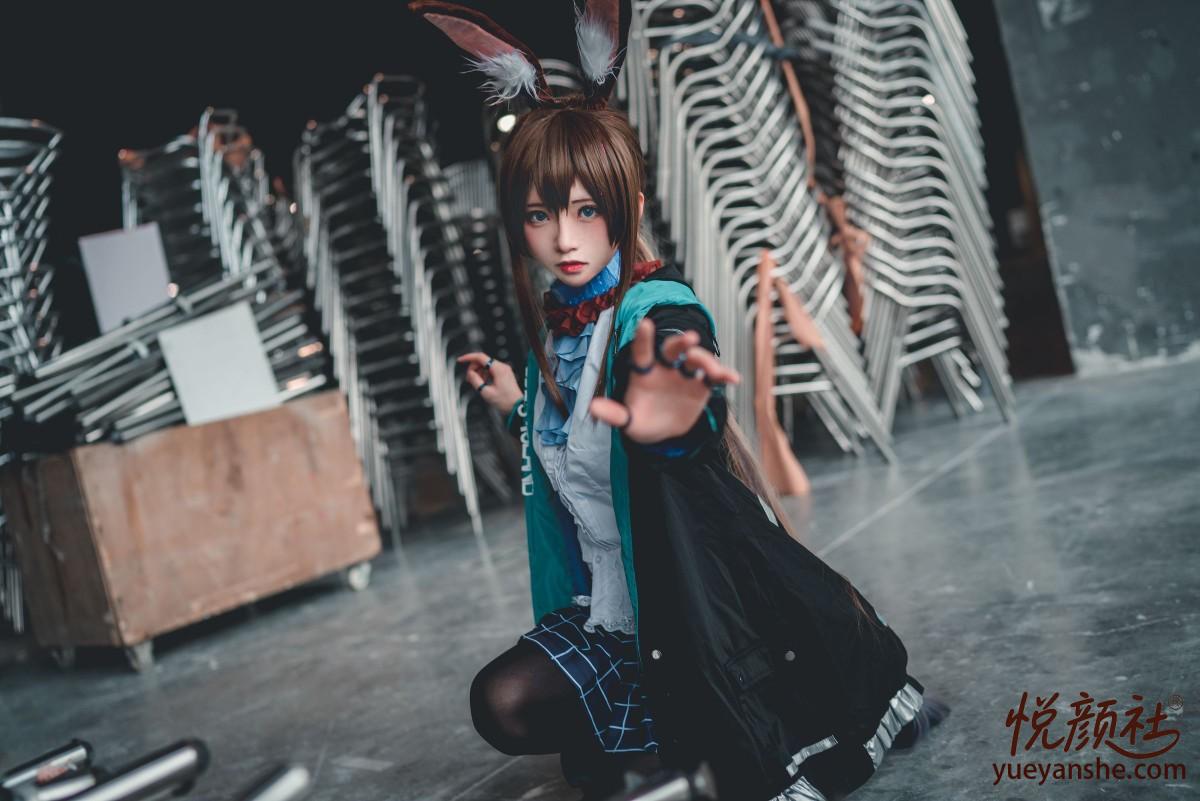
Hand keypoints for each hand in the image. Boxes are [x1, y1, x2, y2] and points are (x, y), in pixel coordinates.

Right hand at [458, 353, 522, 413]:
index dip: (468, 358)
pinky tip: (484, 383)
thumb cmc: (505, 402)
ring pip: (486, 366)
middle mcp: (502, 367)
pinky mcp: (505, 374)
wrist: (517, 408)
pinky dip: (485, 375)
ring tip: (478, 384)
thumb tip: (469, 373)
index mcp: (498, 369)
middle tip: (469, 379)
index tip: (460, 360)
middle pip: (483, 361)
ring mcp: (504, 370)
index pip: (480, 357)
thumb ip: (475, 381)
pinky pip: (491, 370)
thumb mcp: (486, 392)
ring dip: (479, 373)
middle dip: (474, 369)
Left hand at [589, 318, 739, 442]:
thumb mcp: (627, 421)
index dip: (643, 339)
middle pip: (673, 349)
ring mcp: (684, 375)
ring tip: (712, 372)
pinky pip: (714, 377)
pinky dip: (724, 375)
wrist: (664, 433)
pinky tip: (733, 379)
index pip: (642, 352)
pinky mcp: (701, 385)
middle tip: (689, 339)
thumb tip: (592, 407)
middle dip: (681, 342)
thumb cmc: (642, 422)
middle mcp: (665, 368)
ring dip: (705, 361)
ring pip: (696, 360)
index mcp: (644, 372)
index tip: (644, 323)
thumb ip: (613, 414)